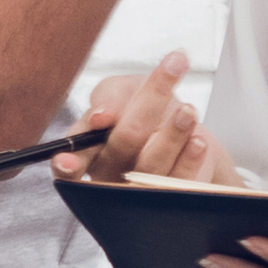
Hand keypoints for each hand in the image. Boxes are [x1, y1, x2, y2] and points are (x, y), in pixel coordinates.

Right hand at [67, 57, 218, 184]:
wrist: (184, 135)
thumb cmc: (144, 110)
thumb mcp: (123, 90)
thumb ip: (109, 95)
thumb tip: (102, 114)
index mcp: (86, 153)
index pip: (69, 162)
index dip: (71, 157)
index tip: (94, 129)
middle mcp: (109, 175)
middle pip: (122, 143)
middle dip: (150, 101)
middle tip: (174, 67)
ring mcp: (139, 192)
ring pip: (151, 166)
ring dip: (172, 134)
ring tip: (188, 110)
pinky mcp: (170, 200)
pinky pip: (178, 182)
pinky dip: (189, 159)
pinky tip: (198, 140)